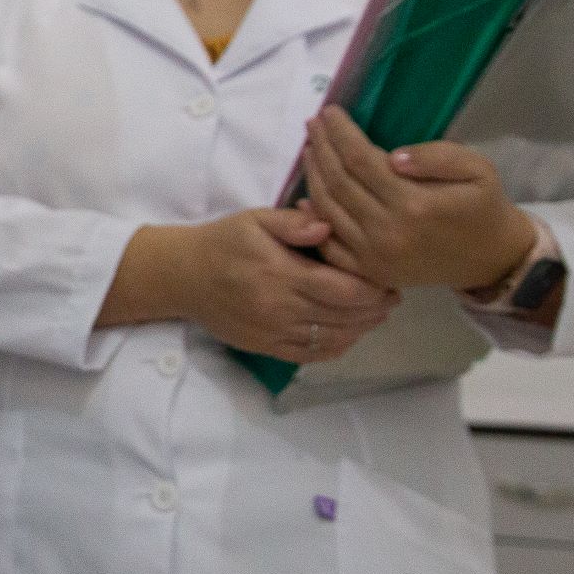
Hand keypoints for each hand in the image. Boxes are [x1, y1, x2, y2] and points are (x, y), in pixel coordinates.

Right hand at [138, 206, 399, 363]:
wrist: (181, 276)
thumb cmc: (223, 242)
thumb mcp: (254, 218)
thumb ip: (293, 222)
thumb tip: (328, 226)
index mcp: (280, 273)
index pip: (343, 288)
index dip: (374, 288)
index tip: (389, 279)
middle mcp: (279, 307)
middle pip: (344, 316)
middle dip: (375, 308)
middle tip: (391, 296)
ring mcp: (272, 331)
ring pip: (332, 339)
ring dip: (361, 329)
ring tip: (376, 314)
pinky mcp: (265, 346)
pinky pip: (310, 355)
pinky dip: (336, 347)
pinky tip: (348, 334)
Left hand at [302, 108, 535, 292]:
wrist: (490, 259)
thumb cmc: (483, 206)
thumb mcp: (478, 170)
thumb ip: (437, 157)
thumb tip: (394, 156)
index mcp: (415, 205)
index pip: (362, 161)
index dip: (341, 134)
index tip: (330, 111)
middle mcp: (388, 232)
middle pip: (339, 183)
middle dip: (322, 148)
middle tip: (313, 123)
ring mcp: (374, 256)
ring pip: (328, 210)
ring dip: (314, 176)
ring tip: (311, 148)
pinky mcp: (369, 272)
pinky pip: (330, 245)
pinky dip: (314, 220)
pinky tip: (307, 196)